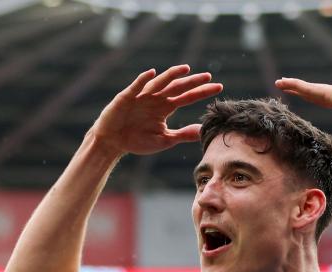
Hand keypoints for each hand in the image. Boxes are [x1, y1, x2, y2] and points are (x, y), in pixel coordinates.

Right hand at [92, 65, 222, 154]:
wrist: (113, 142)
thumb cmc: (137, 140)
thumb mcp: (164, 140)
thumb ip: (182, 135)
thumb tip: (202, 132)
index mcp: (165, 107)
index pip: (188, 97)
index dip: (202, 92)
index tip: (219, 87)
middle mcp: (156, 98)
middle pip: (177, 87)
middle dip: (193, 82)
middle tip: (209, 77)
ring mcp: (142, 96)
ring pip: (159, 83)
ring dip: (171, 75)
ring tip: (185, 69)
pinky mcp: (126, 97)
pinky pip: (136, 87)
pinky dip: (143, 80)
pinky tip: (152, 73)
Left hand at [275, 78, 331, 147]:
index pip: (326, 100)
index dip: (313, 97)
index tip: (303, 95)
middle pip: (316, 92)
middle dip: (300, 88)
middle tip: (285, 85)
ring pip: (311, 89)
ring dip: (294, 85)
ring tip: (279, 83)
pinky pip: (312, 90)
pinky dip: (298, 86)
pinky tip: (285, 85)